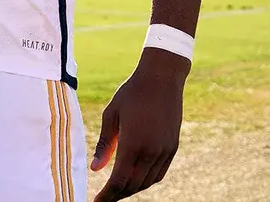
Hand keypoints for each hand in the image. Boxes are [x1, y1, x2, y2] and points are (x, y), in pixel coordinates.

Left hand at [91, 49, 188, 199]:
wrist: (161, 79)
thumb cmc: (131, 93)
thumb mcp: (111, 115)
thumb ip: (105, 144)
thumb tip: (96, 169)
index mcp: (133, 144)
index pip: (119, 180)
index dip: (107, 195)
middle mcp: (152, 151)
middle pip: (133, 185)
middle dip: (117, 195)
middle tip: (104, 198)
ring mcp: (165, 150)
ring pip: (147, 181)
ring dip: (132, 189)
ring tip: (117, 190)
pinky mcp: (173, 147)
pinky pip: (159, 173)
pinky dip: (147, 181)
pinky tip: (136, 180)